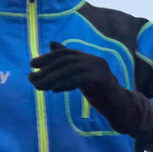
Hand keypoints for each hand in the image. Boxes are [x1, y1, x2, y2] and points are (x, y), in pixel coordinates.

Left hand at [31, 43, 152, 138]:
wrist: (120, 108)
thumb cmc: (100, 93)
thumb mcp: (80, 76)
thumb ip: (67, 63)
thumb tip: (51, 43)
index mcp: (88, 58)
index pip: (65, 53)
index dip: (47, 58)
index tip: (32, 64)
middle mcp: (94, 60)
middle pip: (66, 61)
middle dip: (47, 69)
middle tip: (32, 78)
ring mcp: (99, 69)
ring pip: (70, 70)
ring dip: (52, 78)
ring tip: (39, 86)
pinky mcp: (101, 80)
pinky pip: (79, 79)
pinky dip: (65, 83)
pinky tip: (54, 90)